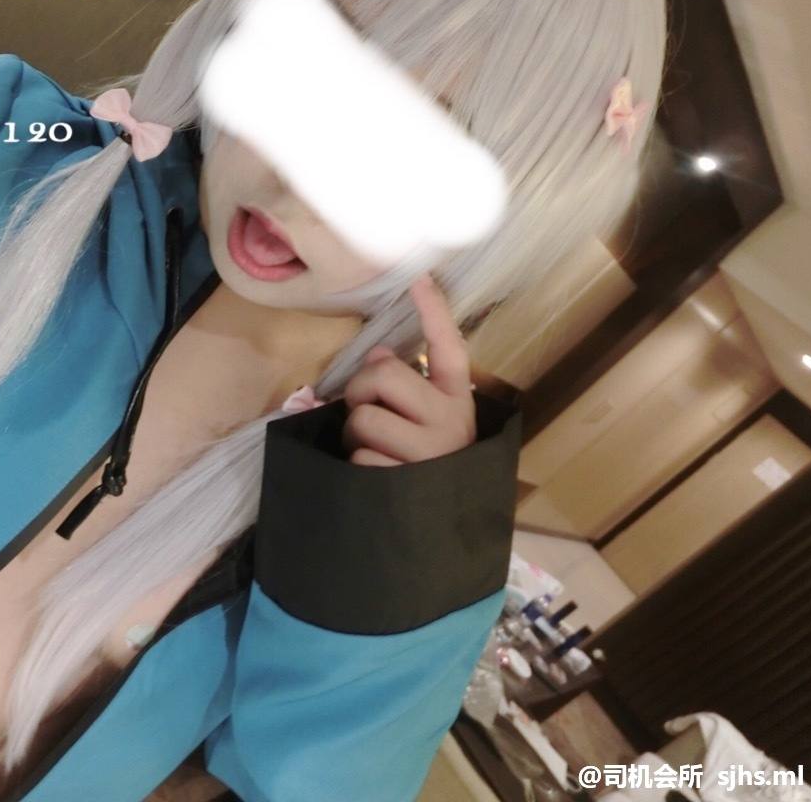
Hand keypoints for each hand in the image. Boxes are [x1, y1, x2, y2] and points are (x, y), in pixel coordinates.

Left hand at [341, 273, 476, 466]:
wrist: (440, 531)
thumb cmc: (426, 465)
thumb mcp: (427, 422)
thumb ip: (406, 387)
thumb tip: (376, 356)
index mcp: (457, 400)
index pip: (449, 348)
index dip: (434, 312)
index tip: (419, 279)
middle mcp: (450, 422)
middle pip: (383, 376)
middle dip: (359, 391)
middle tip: (363, 411)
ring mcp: (429, 453)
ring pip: (363, 418)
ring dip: (353, 434)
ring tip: (372, 451)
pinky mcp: (405, 483)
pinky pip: (359, 458)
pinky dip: (357, 467)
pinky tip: (376, 480)